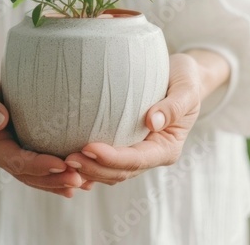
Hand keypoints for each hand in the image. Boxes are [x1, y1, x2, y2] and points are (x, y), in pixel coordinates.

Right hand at [0, 50, 88, 196]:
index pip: (15, 161)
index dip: (37, 165)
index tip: (59, 164)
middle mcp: (5, 155)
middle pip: (29, 175)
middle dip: (53, 180)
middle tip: (78, 180)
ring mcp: (17, 155)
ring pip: (39, 177)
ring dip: (60, 182)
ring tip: (85, 184)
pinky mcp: (28, 151)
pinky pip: (45, 169)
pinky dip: (62, 175)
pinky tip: (83, 179)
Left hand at [64, 50, 227, 183]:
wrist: (181, 76)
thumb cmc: (185, 79)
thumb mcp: (186, 88)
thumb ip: (173, 106)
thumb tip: (151, 121)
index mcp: (166, 148)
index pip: (137, 160)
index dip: (113, 158)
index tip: (89, 147)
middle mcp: (151, 156)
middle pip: (120, 172)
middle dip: (94, 169)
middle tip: (68, 159)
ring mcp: (137, 153)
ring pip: (110, 172)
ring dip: (88, 170)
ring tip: (63, 160)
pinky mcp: (124, 146)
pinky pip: (104, 162)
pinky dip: (89, 164)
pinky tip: (66, 157)